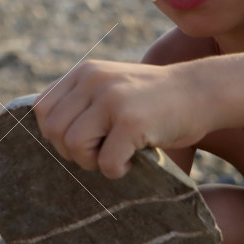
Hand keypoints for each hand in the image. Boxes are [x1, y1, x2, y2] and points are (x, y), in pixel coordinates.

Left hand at [33, 58, 206, 177]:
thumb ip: (83, 102)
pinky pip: (106, 163)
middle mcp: (94, 80)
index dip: (57, 134)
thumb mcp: (113, 88)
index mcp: (85, 72)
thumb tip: (50, 135)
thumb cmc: (156, 101)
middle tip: (102, 152)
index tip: (85, 140)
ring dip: (94, 162)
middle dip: (74, 152)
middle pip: (54, 131)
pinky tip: (136, 159)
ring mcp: (112, 99)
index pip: (42, 110)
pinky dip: (118, 171)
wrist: (202, 92)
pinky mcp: (132, 121)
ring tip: (119, 154)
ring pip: (74, 147)